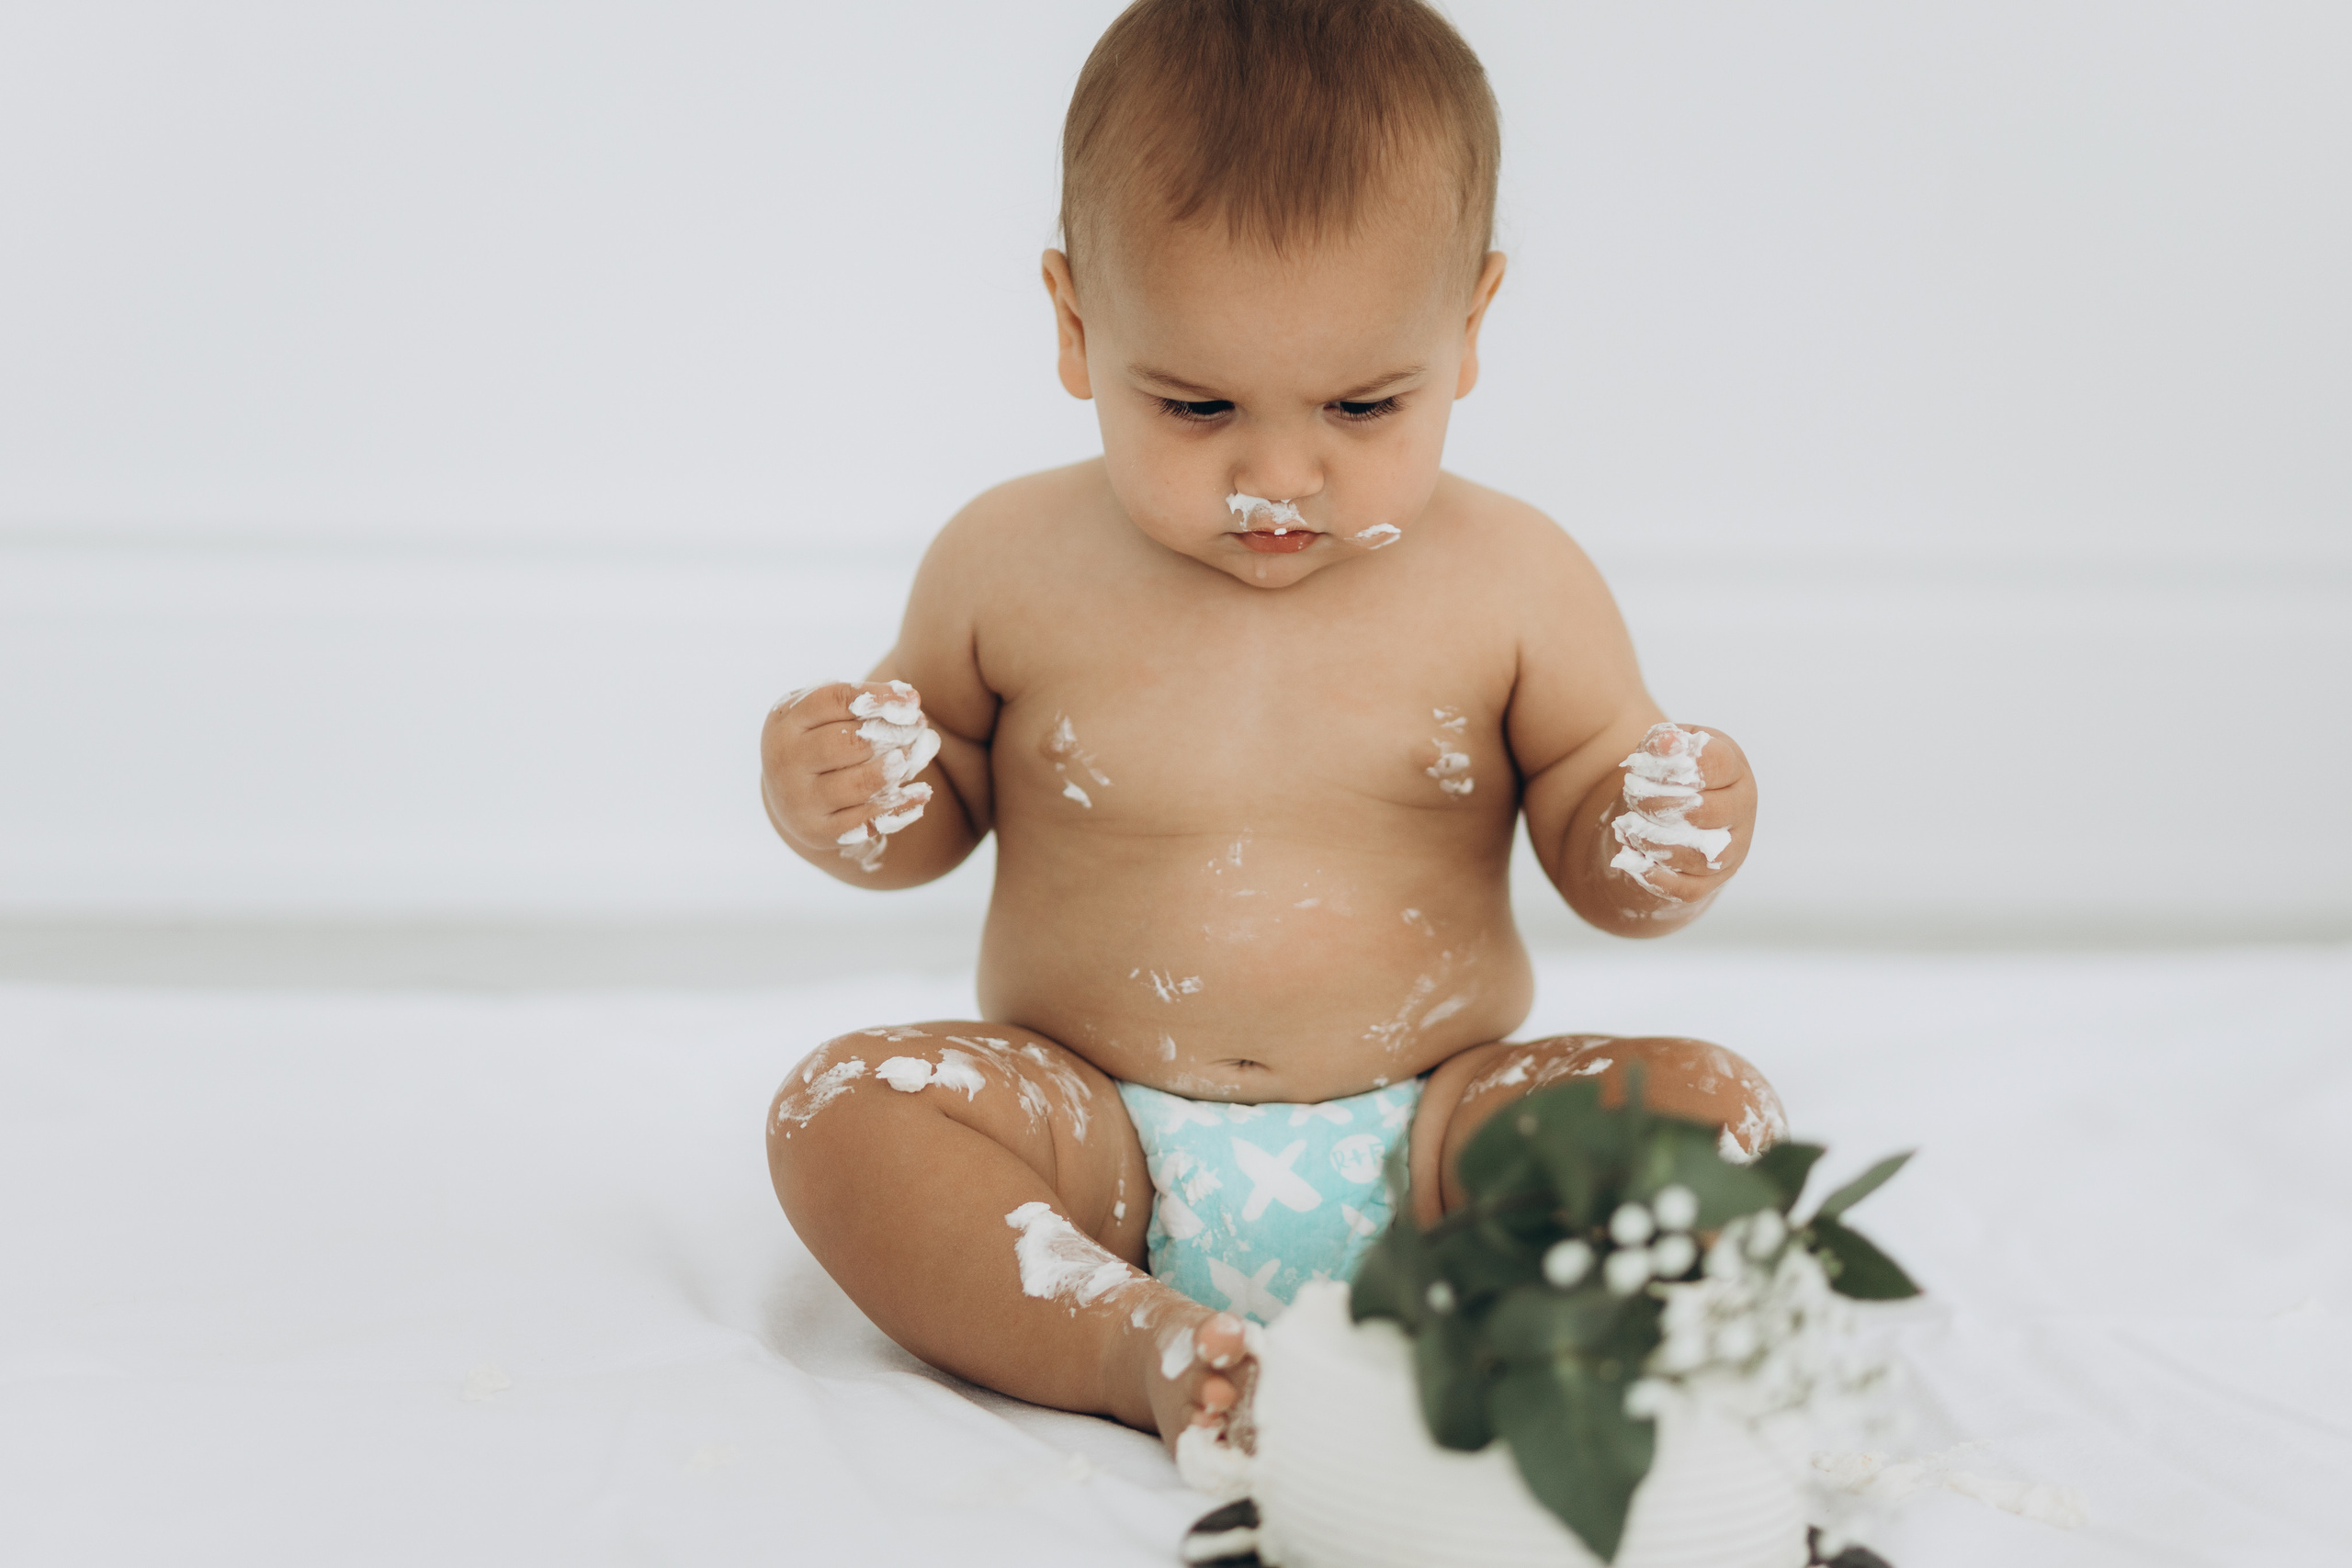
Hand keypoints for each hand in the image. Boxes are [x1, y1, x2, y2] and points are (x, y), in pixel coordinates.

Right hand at [761, 680, 942, 871]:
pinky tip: (921, 793)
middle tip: (917, 728)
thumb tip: (912, 704)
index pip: (833, 701)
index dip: (877, 698)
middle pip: (845, 743)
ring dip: (892, 770)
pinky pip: (864, 821)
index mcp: (785, 723)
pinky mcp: (817, 831)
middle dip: (889, 734)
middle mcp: (785, 761)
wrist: (788, 794)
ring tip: (913, 757)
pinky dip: (898, 807)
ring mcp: (800, 799)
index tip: (913, 701)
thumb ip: (861, 705)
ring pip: (857, 784)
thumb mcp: (824, 715)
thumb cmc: (817, 740)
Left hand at [1603, 722, 1752, 905]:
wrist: (1667, 819)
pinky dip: (1656, 876)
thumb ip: (1664, 743)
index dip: (1677, 765)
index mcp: (1734, 770)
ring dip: (1656, 841)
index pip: (1718, 764)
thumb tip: (1667, 742)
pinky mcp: (1711, 881)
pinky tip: (1631, 858)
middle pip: (1710, 812)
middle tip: (1632, 794)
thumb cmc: (1671, 777)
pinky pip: (1688, 889)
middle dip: (1661, 804)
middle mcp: (1741, 811)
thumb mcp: (1666, 750)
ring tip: (1628, 826)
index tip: (1643, 766)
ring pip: (1702, 856)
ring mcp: (1731, 850)